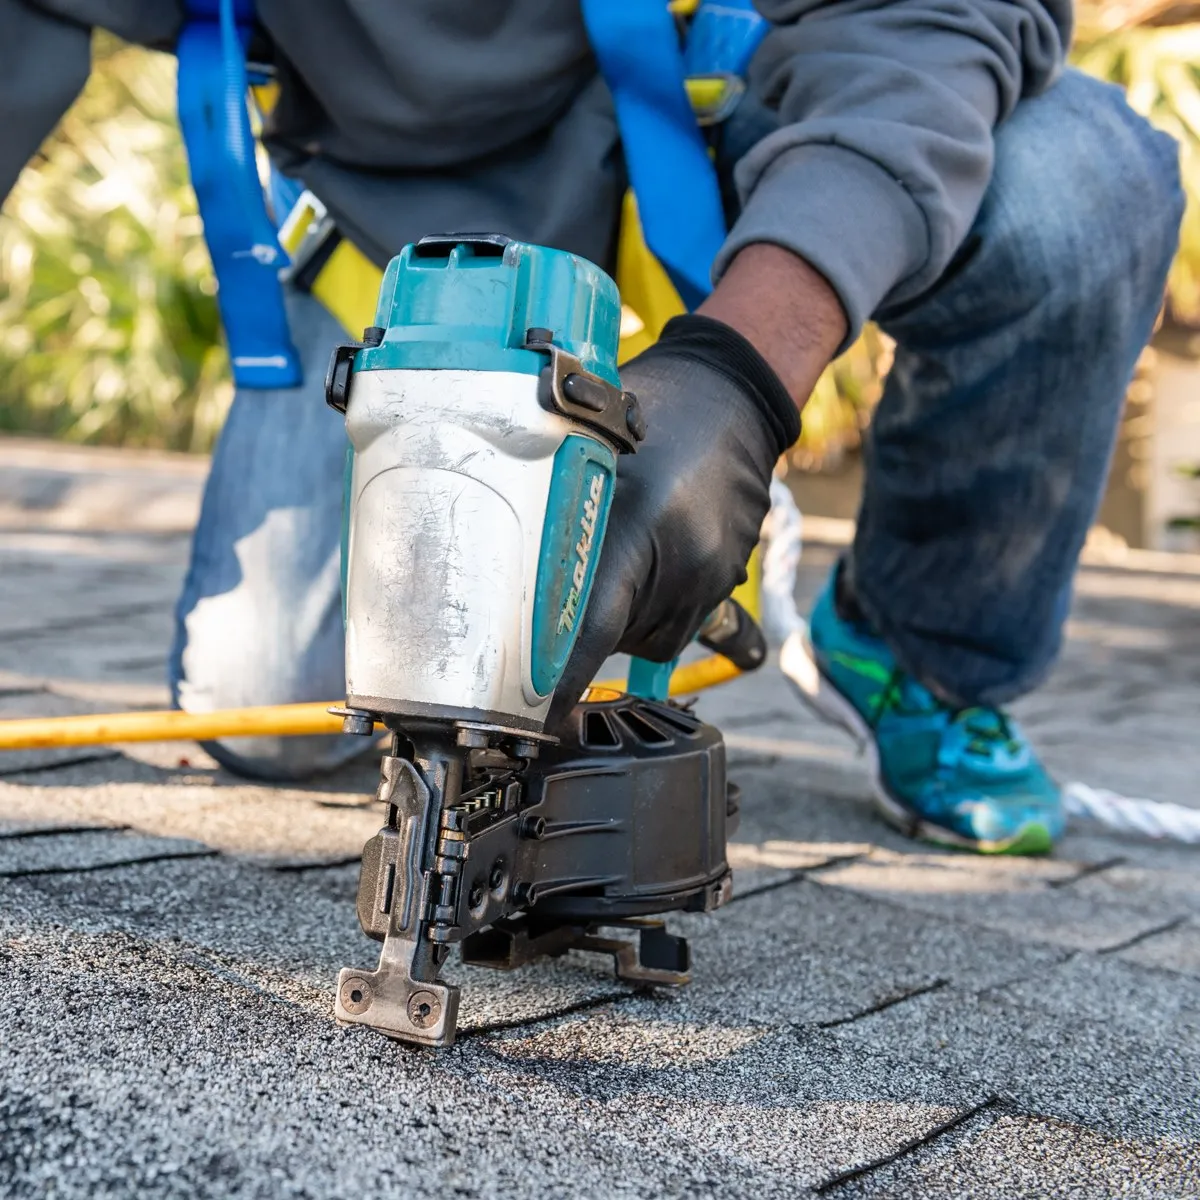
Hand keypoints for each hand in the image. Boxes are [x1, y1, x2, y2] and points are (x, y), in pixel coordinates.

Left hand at [550, 313, 796, 724]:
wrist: (735, 395)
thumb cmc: (652, 409)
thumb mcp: (587, 447)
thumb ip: (553, 511)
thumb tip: (494, 568)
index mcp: (639, 528)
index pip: (588, 631)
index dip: (554, 685)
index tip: (528, 724)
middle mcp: (681, 565)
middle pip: (614, 639)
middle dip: (575, 636)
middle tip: (543, 605)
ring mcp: (711, 578)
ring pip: (646, 636)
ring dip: (616, 619)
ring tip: (610, 556)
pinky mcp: (726, 581)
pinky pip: (675, 620)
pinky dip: (648, 606)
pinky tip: (642, 560)